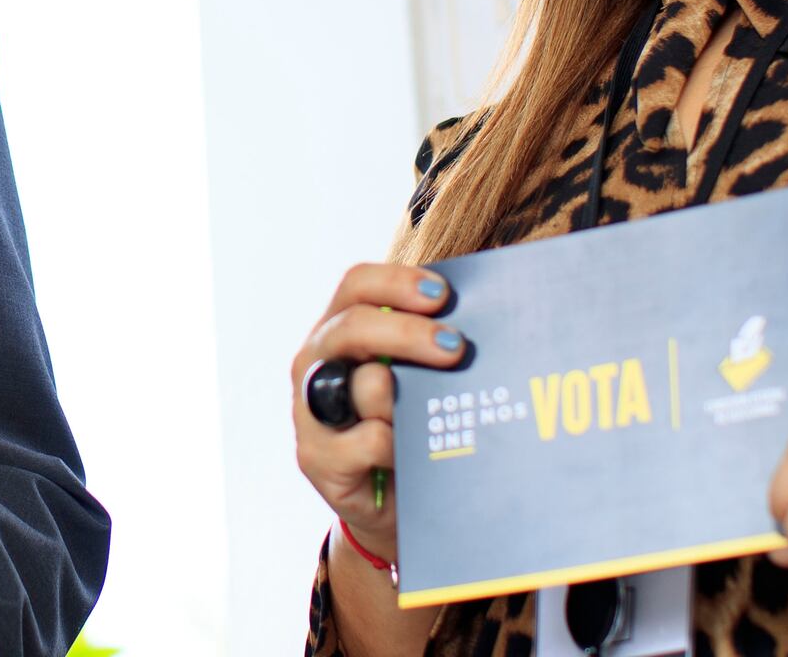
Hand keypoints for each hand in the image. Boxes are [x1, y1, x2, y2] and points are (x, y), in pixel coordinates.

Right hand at [289, 261, 467, 561]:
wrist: (390, 504)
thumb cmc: (407, 424)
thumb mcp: (412, 377)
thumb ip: (426, 345)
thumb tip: (477, 316)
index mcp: (338, 330)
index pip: (356, 285)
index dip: (397, 282)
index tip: (443, 295)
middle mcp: (315, 363)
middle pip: (353, 327)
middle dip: (409, 333)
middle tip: (456, 347)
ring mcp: (309, 411)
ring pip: (364, 385)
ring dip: (409, 398)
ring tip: (436, 413)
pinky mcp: (316, 457)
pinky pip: (369, 440)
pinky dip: (400, 445)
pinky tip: (414, 453)